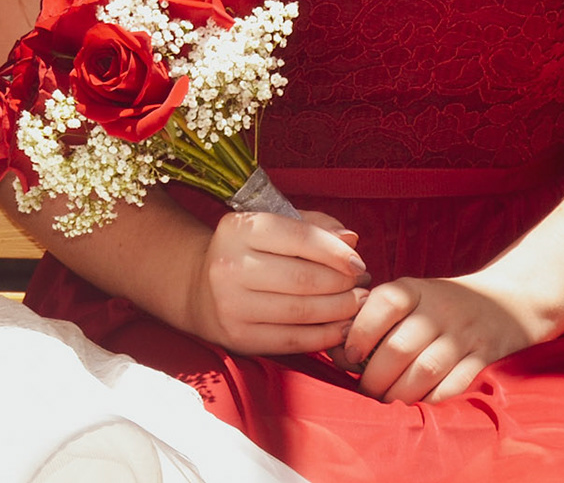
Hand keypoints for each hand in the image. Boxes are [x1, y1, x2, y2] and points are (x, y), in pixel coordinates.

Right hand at [186, 208, 369, 354]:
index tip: (358, 263)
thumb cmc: (247, 253)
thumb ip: (312, 226)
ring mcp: (232, 304)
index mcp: (238, 229)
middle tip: (363, 286)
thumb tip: (351, 239)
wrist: (200, 289)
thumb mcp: (270, 228)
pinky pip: (294, 339)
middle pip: (305, 278)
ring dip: (341, 310)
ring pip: (303, 310)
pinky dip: (325, 335)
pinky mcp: (240, 336)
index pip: (298, 237)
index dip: (336, 252)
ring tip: (357, 304)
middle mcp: (230, 265)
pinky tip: (341, 327)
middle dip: (343, 284)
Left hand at [340, 272, 542, 402]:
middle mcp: (439, 308)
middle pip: (400, 347)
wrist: (506, 302)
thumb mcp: (411, 295)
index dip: (361, 331)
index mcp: (415, 288)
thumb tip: (338, 351)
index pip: (384, 303)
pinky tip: (417, 402)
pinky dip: (431, 398)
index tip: (349, 355)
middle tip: (364, 389)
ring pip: (425, 370)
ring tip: (386, 400)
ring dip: (399, 393)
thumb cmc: (440, 303)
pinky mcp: (483, 357)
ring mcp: (463, 334)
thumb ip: (376, 316)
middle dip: (375, 376)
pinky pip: (454, 385)